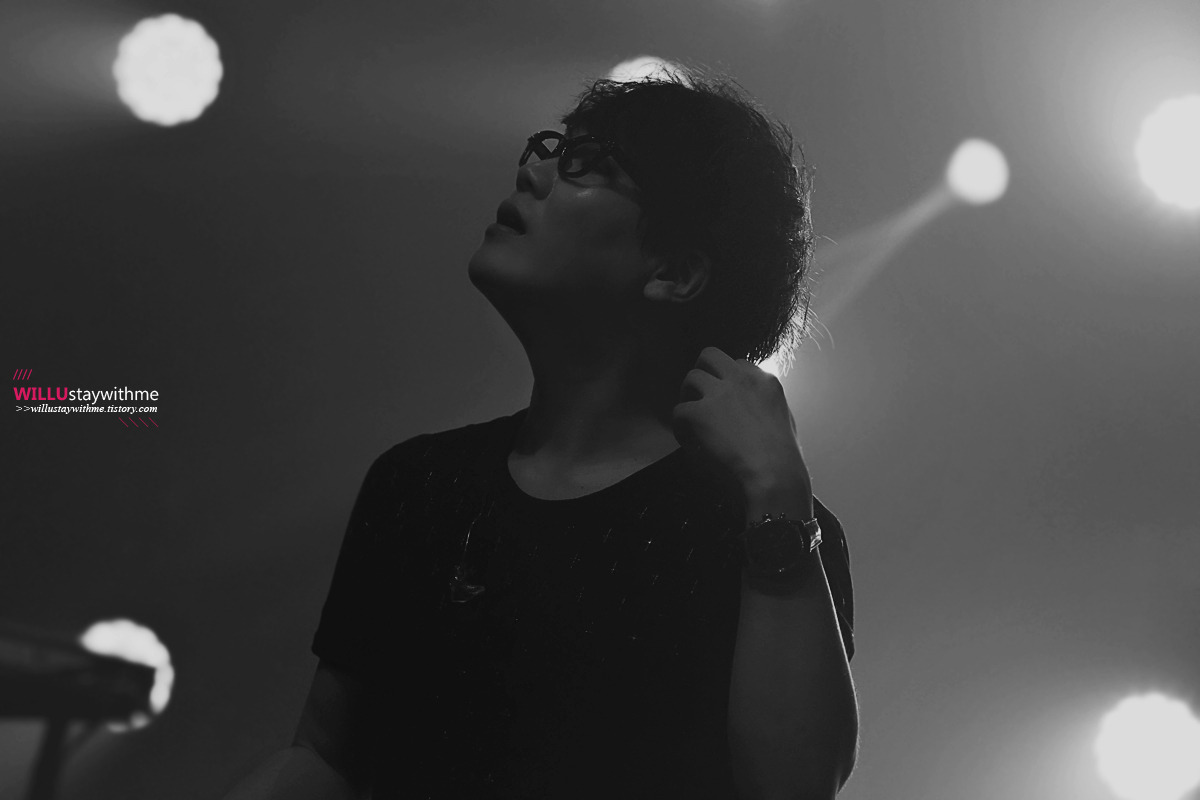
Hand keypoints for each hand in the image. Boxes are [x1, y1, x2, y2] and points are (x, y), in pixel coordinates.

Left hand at [671, 346, 810, 497]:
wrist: (775, 478)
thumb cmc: (783, 462)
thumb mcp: (786, 423)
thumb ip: (767, 408)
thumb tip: (753, 414)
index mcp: (766, 382)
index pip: (739, 364)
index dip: (728, 380)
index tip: (724, 397)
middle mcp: (742, 380)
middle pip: (710, 356)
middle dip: (702, 372)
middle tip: (699, 395)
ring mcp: (719, 394)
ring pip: (691, 378)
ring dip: (688, 397)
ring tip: (692, 420)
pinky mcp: (699, 413)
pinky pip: (678, 411)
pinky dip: (680, 427)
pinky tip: (689, 442)